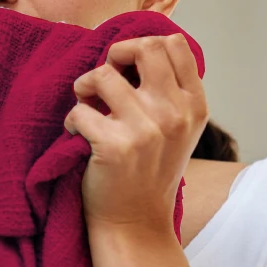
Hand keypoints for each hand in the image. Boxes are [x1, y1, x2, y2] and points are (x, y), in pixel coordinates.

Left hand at [62, 32, 207, 236]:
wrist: (136, 222)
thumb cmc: (150, 170)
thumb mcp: (178, 128)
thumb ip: (169, 91)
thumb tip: (137, 48)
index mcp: (194, 104)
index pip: (175, 44)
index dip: (143, 44)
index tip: (127, 65)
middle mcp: (175, 113)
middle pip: (144, 48)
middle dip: (115, 54)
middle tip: (103, 80)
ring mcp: (147, 130)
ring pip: (103, 74)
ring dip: (84, 86)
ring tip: (85, 106)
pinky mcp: (115, 146)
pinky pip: (80, 110)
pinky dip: (72, 119)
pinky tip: (77, 135)